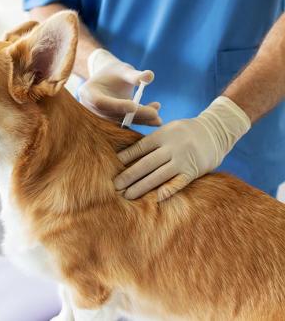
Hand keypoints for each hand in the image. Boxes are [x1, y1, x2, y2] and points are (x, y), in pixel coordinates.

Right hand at [80, 49, 160, 125]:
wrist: (107, 80)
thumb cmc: (114, 72)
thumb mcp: (122, 70)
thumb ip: (134, 75)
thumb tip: (150, 76)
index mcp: (88, 93)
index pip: (101, 102)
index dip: (117, 106)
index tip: (134, 106)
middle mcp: (92, 109)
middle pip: (114, 115)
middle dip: (135, 115)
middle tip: (154, 113)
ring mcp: (101, 118)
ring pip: (122, 122)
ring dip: (141, 120)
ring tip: (158, 117)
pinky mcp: (112, 123)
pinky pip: (127, 123)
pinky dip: (141, 121)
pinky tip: (156, 120)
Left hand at [114, 96, 250, 200]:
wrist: (216, 130)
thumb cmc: (185, 131)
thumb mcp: (168, 129)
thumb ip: (152, 141)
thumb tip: (128, 155)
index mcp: (162, 134)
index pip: (140, 147)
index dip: (125, 157)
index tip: (112, 166)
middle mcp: (171, 147)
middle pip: (146, 164)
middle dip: (129, 176)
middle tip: (115, 186)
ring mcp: (182, 160)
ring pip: (158, 176)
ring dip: (141, 187)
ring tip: (128, 195)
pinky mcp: (193, 171)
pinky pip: (178, 183)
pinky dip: (166, 191)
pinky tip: (154, 199)